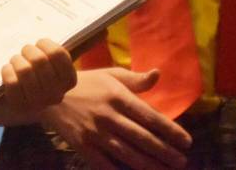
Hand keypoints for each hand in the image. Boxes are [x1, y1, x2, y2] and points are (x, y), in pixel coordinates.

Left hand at [0, 39, 76, 123]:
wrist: (34, 99)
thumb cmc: (43, 72)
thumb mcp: (53, 61)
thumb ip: (52, 49)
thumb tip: (43, 28)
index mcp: (69, 80)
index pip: (57, 54)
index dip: (45, 44)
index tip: (40, 43)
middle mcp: (56, 94)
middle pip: (39, 60)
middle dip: (28, 50)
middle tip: (25, 50)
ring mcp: (38, 102)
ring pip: (24, 71)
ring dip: (17, 60)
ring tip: (16, 60)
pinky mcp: (20, 105)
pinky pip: (12, 82)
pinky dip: (7, 71)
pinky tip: (9, 69)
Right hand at [40, 68, 191, 169]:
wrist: (48, 93)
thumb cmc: (86, 83)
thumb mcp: (110, 75)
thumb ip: (135, 79)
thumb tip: (158, 74)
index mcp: (117, 96)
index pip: (149, 116)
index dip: (170, 130)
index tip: (187, 142)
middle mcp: (108, 115)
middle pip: (142, 138)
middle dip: (165, 152)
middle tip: (182, 162)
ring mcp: (94, 132)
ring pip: (127, 153)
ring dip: (149, 165)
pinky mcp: (82, 145)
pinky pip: (104, 163)